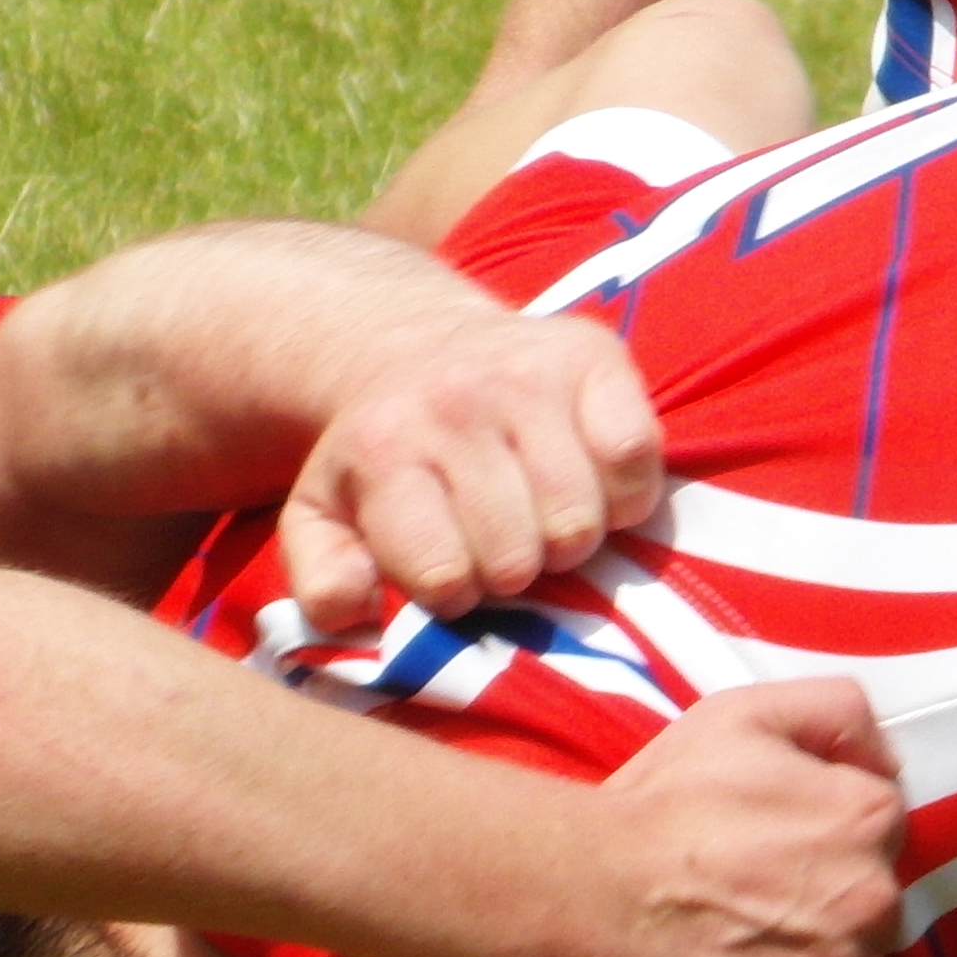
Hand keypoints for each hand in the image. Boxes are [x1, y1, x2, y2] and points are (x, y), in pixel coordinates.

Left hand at [280, 312, 660, 629]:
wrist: (415, 346)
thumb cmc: (378, 458)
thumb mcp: (321, 517)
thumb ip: (323, 579)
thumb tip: (357, 610)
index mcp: (382, 449)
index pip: (444, 577)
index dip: (451, 594)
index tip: (446, 570)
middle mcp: (454, 403)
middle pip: (518, 557)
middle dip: (510, 571)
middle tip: (498, 542)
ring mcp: (528, 376)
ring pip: (579, 520)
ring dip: (567, 541)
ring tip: (540, 519)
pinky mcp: (594, 356)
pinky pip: (635, 459)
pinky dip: (622, 493)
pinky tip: (589, 485)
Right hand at [572, 681, 905, 956]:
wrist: (579, 899)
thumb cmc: (654, 806)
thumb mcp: (738, 717)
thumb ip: (834, 713)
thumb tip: (886, 761)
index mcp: (866, 816)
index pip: (886, 836)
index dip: (833, 845)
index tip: (781, 857)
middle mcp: (874, 899)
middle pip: (883, 916)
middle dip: (835, 917)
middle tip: (761, 917)